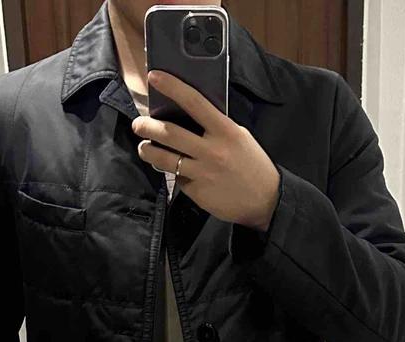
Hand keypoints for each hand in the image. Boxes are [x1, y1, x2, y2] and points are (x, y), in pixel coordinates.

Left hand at [130, 70, 279, 231]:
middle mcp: (212, 150)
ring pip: (165, 158)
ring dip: (148, 151)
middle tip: (138, 124)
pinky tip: (173, 170)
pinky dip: (172, 172)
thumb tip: (190, 114)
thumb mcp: (240, 137)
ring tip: (144, 147)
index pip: (195, 102)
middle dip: (147, 126)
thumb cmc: (252, 164)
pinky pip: (177, 178)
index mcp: (226, 130)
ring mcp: (203, 172)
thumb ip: (216, 126)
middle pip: (170, 133)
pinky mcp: (197, 191)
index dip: (172, 87)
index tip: (154, 76)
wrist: (266, 201)